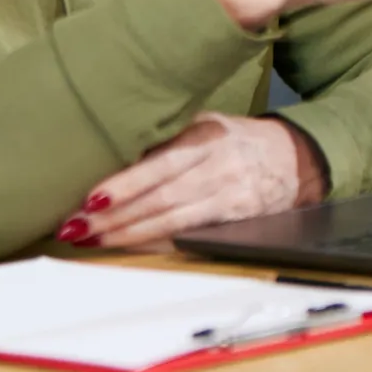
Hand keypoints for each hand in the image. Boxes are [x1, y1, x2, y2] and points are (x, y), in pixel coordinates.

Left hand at [58, 113, 324, 250]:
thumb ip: (167, 137)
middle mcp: (218, 164)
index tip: (91, 198)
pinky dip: (158, 244)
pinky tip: (131, 248)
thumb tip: (110, 149)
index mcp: (205, 134)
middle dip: (115, 216)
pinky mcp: (236, 219)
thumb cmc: (236, 139)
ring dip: (128, 234)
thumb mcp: (205, 123)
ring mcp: (229, 194)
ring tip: (93, 240)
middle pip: (160, 196)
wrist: (294, 157)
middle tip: (77, 227)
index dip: (125, 183)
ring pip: (172, 220)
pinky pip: (190, 235)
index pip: (159, 162)